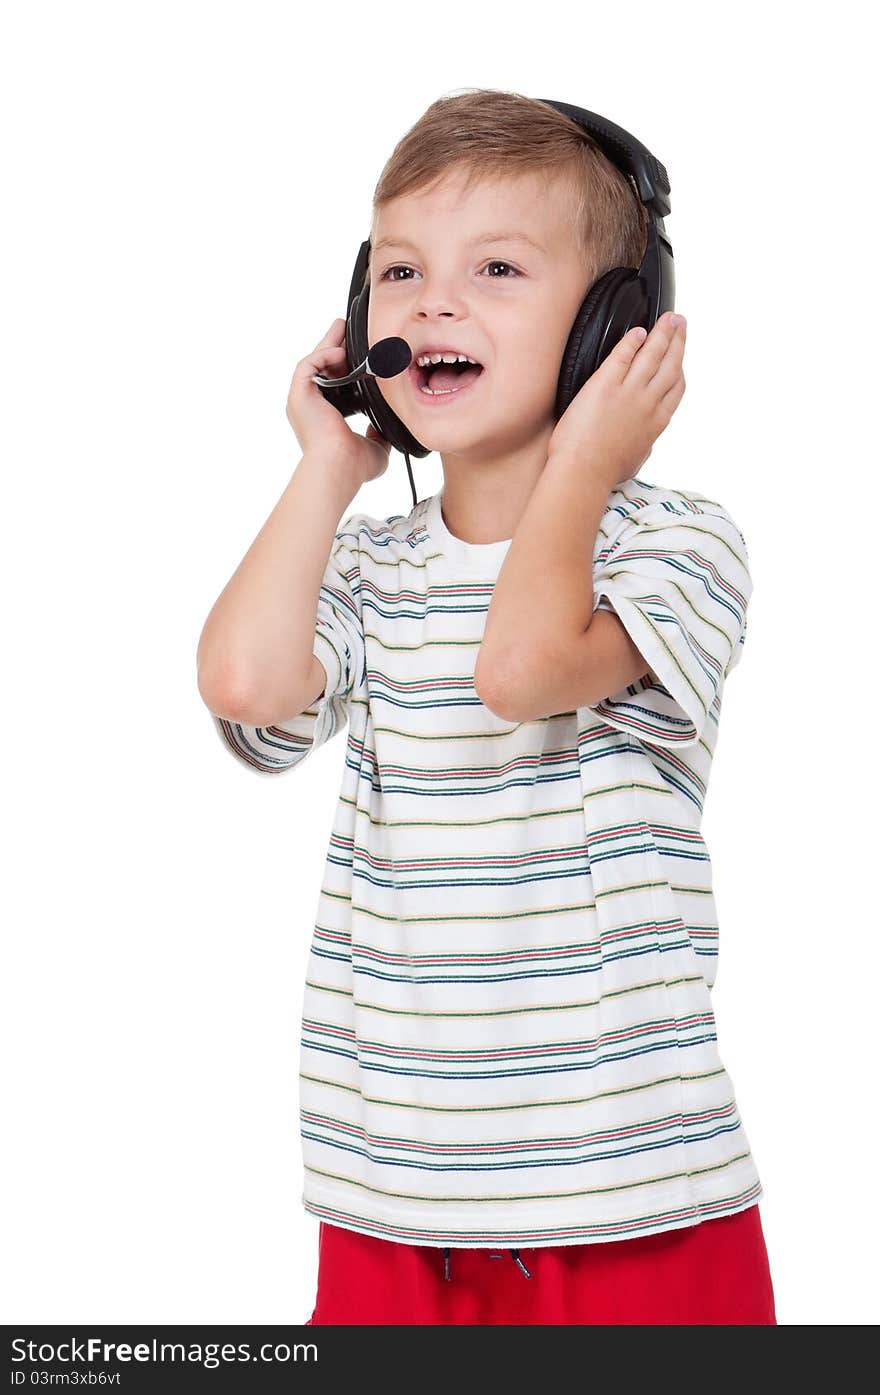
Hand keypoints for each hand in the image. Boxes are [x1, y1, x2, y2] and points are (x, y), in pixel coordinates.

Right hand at [286, 317, 391, 488]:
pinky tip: (339, 349)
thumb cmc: (353, 466)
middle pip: (322, 368)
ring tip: (341, 326)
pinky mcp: (299, 394)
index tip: (358, 353)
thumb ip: (379, 435)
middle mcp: (311, 407)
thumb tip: (383, 428)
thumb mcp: (375, 447)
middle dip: (334, 346)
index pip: (334, 384)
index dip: (345, 367)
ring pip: (313, 363)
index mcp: (325, 417)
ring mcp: (303, 400)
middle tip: (345, 328)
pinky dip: (322, 354)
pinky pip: (308, 366)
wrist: (338, 468)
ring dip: (327, 344)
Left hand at [548, 311, 686, 488]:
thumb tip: (646, 442)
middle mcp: (648, 403)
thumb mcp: (637, 460)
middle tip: (680, 323)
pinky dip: (633, 340)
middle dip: (678, 340)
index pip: (676, 388)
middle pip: (670, 364)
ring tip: (668, 317)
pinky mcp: (605, 384)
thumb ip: (645, 445)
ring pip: (653, 354)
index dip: (680, 367)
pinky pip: (623, 354)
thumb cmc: (604, 472)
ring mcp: (629, 392)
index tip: (680, 356)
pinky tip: (638, 331)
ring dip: (663, 332)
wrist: (583, 473)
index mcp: (657, 423)